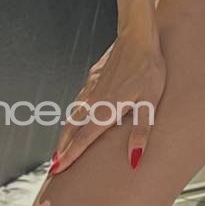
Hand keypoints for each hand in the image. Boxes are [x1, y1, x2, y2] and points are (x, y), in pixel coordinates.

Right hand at [48, 24, 165, 175]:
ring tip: (62, 143)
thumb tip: (134, 159)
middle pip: (73, 127)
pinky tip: (77, 110)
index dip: (70, 156)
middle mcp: (94, 99)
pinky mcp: (95, 74)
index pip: (83, 138)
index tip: (56, 170)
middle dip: (63, 146)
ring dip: (66, 129)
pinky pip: (80, 97)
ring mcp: (93, 85)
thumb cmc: (148, 68)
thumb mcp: (150, 102)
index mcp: (106, 109)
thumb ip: (141, 131)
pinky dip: (74, 110)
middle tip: (54, 164)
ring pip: (74, 111)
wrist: (138, 35)